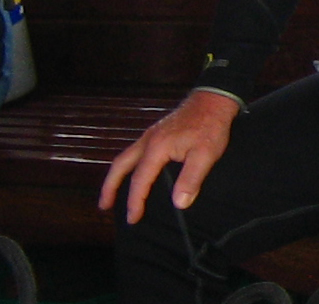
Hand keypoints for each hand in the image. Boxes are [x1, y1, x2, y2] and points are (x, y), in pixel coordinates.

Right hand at [100, 89, 240, 223]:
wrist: (214, 100)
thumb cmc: (210, 126)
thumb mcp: (205, 154)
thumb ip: (191, 179)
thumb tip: (179, 203)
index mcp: (157, 148)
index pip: (140, 180)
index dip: (135, 201)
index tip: (133, 218)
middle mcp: (148, 141)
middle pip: (120, 166)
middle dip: (110, 187)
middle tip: (104, 206)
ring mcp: (151, 135)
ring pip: (125, 157)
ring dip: (116, 176)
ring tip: (112, 193)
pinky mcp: (157, 133)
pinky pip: (135, 152)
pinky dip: (128, 166)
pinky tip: (135, 173)